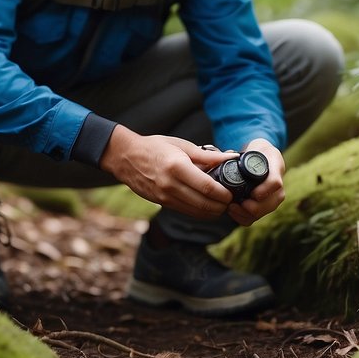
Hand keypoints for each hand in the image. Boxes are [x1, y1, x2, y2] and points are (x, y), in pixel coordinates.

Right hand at [98, 126, 236, 219]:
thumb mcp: (181, 145)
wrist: (126, 157)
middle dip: (221, 206)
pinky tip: (207, 204)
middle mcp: (171, 185)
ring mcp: (165, 197)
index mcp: (177, 167)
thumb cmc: (155, 147)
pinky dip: (200, 211)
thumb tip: (230, 158)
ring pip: (196, 212)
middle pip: (204, 204)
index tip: (232, 192)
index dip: (223, 194)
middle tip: (231, 200)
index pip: (207, 187)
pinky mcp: (162, 203)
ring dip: (212, 211)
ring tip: (221, 203)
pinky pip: (186, 211)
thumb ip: (207, 155)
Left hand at [225, 138, 285, 226]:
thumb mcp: (256, 147)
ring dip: (244, 214)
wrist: (263, 160)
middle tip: (233, 204)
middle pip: (269, 205)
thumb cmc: (258, 153)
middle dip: (250, 208)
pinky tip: (233, 211)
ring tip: (230, 207)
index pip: (275, 183)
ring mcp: (272, 200)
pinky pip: (254, 219)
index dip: (263, 191)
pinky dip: (242, 218)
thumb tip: (229, 155)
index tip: (251, 193)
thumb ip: (246, 151)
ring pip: (260, 214)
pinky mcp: (263, 209)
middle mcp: (278, 188)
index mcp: (276, 169)